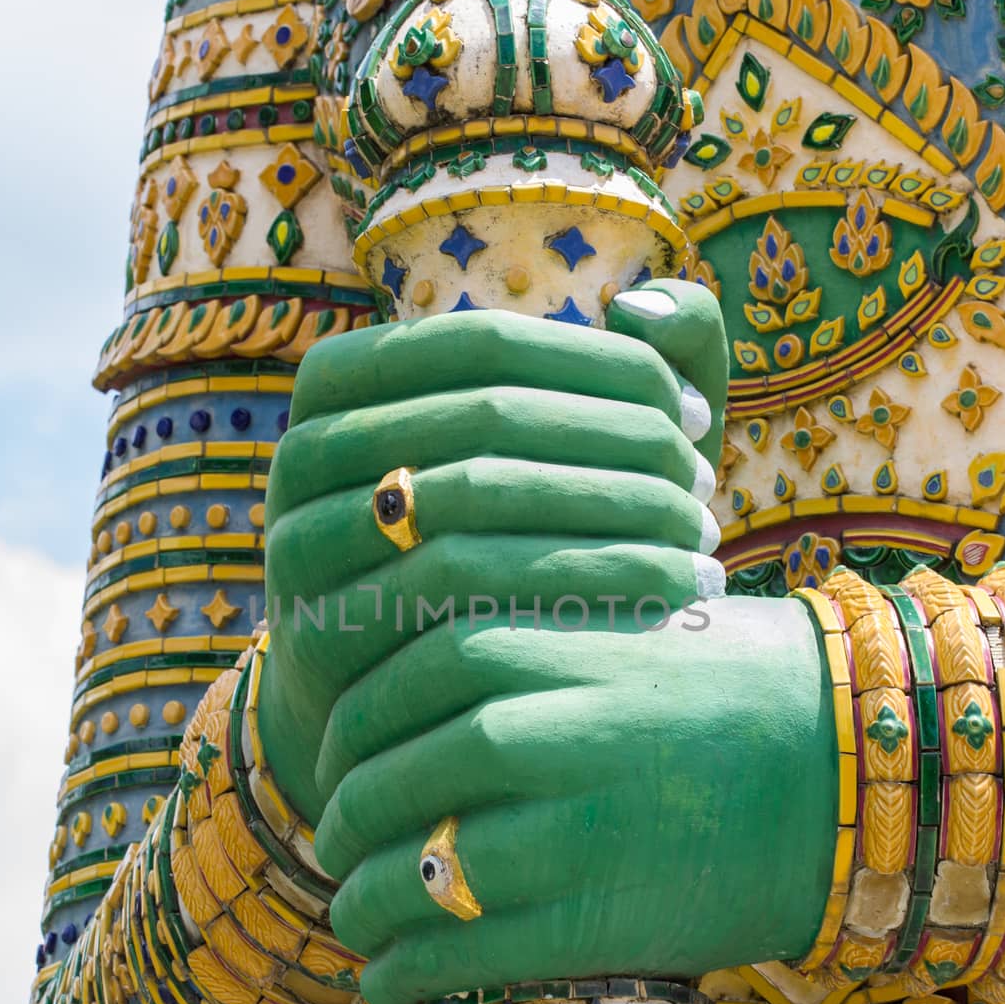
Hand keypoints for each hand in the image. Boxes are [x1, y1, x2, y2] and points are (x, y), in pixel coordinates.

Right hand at [257, 281, 728, 822]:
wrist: (395, 696)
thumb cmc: (501, 548)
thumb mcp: (556, 448)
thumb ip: (630, 356)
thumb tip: (639, 307)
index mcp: (342, 380)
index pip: (487, 341)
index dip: (607, 367)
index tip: (700, 414)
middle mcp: (301, 451)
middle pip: (485, 416)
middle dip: (619, 448)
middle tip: (707, 494)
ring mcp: (296, 543)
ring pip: (472, 503)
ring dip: (605, 524)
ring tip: (701, 557)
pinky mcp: (318, 636)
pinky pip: (456, 600)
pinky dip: (568, 599)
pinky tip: (653, 618)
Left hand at [323, 596, 836, 1003]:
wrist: (834, 770)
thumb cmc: (713, 692)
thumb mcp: (609, 630)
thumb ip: (511, 644)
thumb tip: (388, 686)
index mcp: (545, 644)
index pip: (389, 681)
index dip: (342, 727)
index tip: (332, 755)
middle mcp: (545, 732)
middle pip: (382, 779)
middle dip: (341, 818)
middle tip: (332, 837)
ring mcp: (568, 830)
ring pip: (407, 873)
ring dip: (357, 903)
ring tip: (352, 915)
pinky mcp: (594, 922)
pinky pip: (458, 954)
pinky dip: (402, 972)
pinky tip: (388, 978)